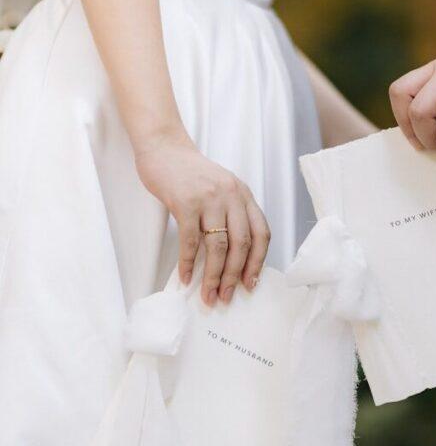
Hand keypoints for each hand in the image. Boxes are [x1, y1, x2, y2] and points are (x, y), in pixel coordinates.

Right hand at [135, 132, 270, 306]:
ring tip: (208, 295)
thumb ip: (231, 215)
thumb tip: (233, 259)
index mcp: (244, 195)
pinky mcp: (185, 202)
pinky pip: (191, 240)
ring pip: (218, 246)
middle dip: (235, 276)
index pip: (261, 234)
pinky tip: (186, 277)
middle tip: (226, 297)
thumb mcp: (221, 189)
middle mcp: (231, 196)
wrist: (164, 148)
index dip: (258, 262)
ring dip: (213, 276)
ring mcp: (209, 198)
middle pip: (241, 244)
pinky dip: (189, 263)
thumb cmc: (191, 174)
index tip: (251, 284)